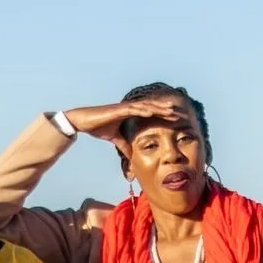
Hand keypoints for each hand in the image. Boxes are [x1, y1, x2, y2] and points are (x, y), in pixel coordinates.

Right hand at [62, 98, 184, 140]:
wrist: (83, 121)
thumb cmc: (97, 127)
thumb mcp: (115, 139)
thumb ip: (124, 145)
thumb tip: (132, 156)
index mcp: (130, 113)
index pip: (150, 113)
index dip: (162, 115)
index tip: (174, 118)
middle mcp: (129, 108)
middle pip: (152, 107)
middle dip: (165, 110)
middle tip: (179, 112)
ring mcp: (124, 107)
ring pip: (146, 106)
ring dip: (159, 108)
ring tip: (171, 110)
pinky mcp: (118, 109)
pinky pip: (133, 109)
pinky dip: (143, 110)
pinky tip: (153, 111)